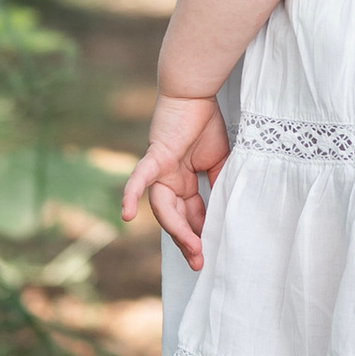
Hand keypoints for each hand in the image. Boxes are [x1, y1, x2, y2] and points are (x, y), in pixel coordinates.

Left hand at [121, 91, 231, 267]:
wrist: (195, 92)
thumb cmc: (205, 122)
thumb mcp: (221, 160)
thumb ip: (219, 183)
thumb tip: (227, 208)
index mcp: (184, 182)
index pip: (191, 215)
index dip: (200, 234)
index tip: (210, 253)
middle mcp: (169, 181)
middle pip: (176, 218)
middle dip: (187, 241)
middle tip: (199, 263)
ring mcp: (160, 172)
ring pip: (163, 208)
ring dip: (176, 229)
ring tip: (191, 248)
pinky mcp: (154, 158)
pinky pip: (140, 179)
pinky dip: (131, 195)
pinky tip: (127, 215)